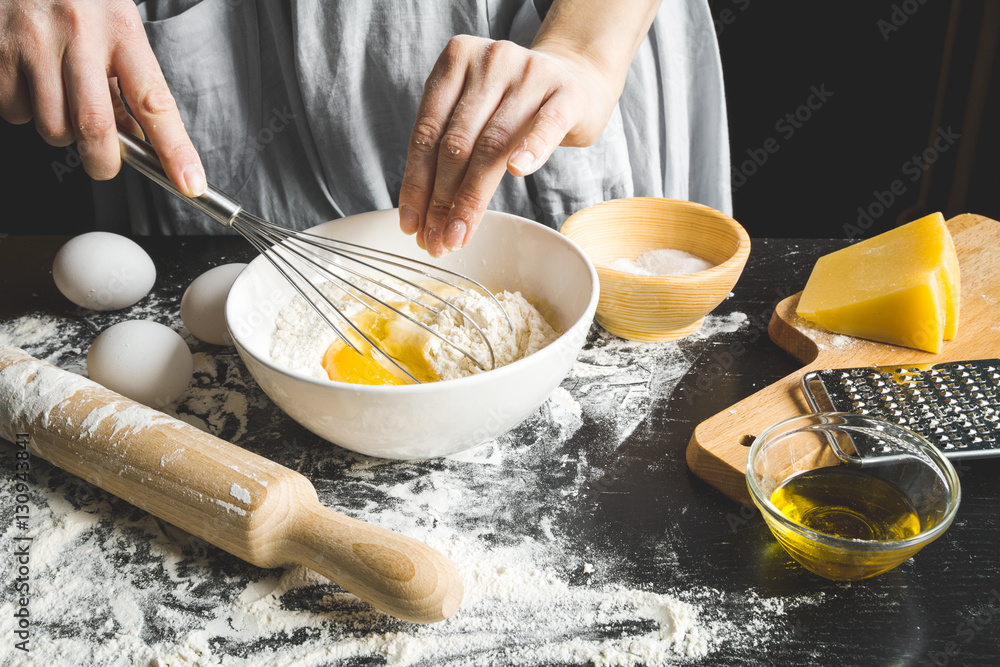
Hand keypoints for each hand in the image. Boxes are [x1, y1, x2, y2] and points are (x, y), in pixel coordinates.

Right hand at [0, 0, 204, 194]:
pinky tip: (32, 82)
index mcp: (121, 30)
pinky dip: (25, 112)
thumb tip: (136, 140)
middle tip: (105, 163)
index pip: (155, 102)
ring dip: (62, 131)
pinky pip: (15, 112)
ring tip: (62, 97)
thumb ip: (127, 82)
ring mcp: (34, 43)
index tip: (190, 182)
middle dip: (103, 161)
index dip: (175, 149)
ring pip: (53, 127)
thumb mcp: (116, 28)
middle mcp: (78, 34)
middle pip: (95, 127)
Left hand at [398, 35, 621, 256]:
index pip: (427, 132)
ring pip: (492, 143)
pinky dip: (530, 149)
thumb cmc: (518, 106)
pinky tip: (517, 173)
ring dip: (471, 197)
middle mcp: (490, 61)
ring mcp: (530, 73)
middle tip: (437, 241)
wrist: (577, 78)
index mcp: (456, 61)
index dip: (416, 184)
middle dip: (441, 200)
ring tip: (460, 235)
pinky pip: (546, 124)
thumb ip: (448, 148)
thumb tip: (421, 217)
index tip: (411, 225)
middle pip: (456, 143)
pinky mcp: (567, 93)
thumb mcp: (477, 113)